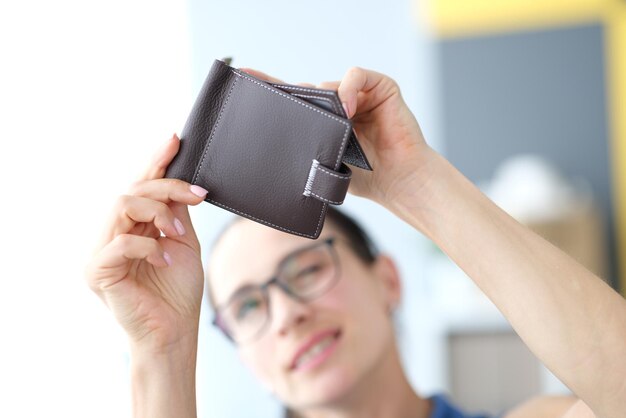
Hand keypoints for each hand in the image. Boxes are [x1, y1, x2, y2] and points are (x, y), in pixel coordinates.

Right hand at [85, 134, 207, 351]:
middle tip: (198, 196)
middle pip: (134, 189)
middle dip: (168, 188)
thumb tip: (181, 183)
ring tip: (179, 234)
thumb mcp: (183, 242)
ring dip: (159, 213)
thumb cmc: (178, 290)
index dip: (156, 162)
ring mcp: (102, 250)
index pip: (141, 186)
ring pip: (123, 205)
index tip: (175, 140)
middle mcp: (113, 233)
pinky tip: (165, 259)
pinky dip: (149, 246)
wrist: (175, 331)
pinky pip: (121, 242)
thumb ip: (176, 213)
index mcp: (133, 226)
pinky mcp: (97, 270)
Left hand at [239, 67, 431, 205]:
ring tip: (330, 127)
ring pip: (329, 85)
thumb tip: (270, 160)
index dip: (270, 88)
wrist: (397, 182)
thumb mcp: (324, 164)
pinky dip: (349, 88)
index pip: (293, 100)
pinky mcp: (381, 88)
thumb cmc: (364, 177)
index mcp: (324, 121)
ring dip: (324, 103)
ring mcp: (359, 94)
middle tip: (270, 99)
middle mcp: (340, 104)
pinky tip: (347, 109)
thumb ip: (305, 153)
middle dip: (290, 94)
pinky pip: (357, 76)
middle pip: (308, 89)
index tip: (244, 77)